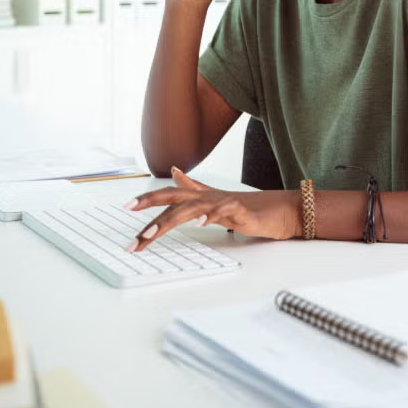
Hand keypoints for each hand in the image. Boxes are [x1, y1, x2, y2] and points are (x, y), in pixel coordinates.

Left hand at [123, 167, 300, 252]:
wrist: (280, 209)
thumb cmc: (247, 206)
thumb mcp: (214, 199)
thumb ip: (193, 187)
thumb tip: (174, 172)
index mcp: (200, 197)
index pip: (168, 196)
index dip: (147, 198)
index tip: (127, 206)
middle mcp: (208, 197)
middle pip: (173, 202)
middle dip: (149, 216)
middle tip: (133, 235)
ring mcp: (223, 202)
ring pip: (190, 208)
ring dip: (168, 221)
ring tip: (151, 234)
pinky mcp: (240, 210)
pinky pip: (222, 212)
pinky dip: (210, 216)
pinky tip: (199, 223)